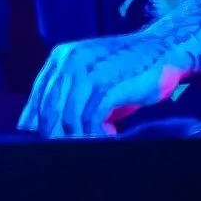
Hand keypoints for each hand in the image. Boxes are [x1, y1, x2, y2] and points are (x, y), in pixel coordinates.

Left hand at [18, 29, 193, 137]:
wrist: (164, 51)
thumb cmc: (126, 73)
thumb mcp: (91, 82)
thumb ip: (70, 98)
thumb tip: (49, 130)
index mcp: (60, 58)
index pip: (37, 99)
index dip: (37, 125)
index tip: (43, 144)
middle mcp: (69, 60)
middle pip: (48, 110)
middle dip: (55, 135)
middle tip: (68, 149)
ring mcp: (87, 69)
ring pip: (67, 117)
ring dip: (76, 137)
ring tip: (91, 144)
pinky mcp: (107, 80)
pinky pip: (90, 116)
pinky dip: (94, 133)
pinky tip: (107, 137)